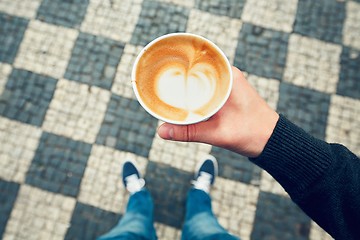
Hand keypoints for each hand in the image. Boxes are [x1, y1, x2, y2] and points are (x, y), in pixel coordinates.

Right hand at [157, 66, 278, 157]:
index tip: (163, 64)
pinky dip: (193, 93)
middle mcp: (228, 76)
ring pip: (200, 81)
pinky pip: (205, 89)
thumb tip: (161, 131)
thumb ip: (188, 132)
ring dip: (186, 85)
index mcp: (228, 76)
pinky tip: (181, 100)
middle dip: (179, 74)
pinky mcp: (226, 95)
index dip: (180, 61)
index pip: (200, 60)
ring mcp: (227, 86)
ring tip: (165, 88)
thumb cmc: (252, 133)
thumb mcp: (217, 133)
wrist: (271, 142)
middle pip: (197, 70)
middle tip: (158, 80)